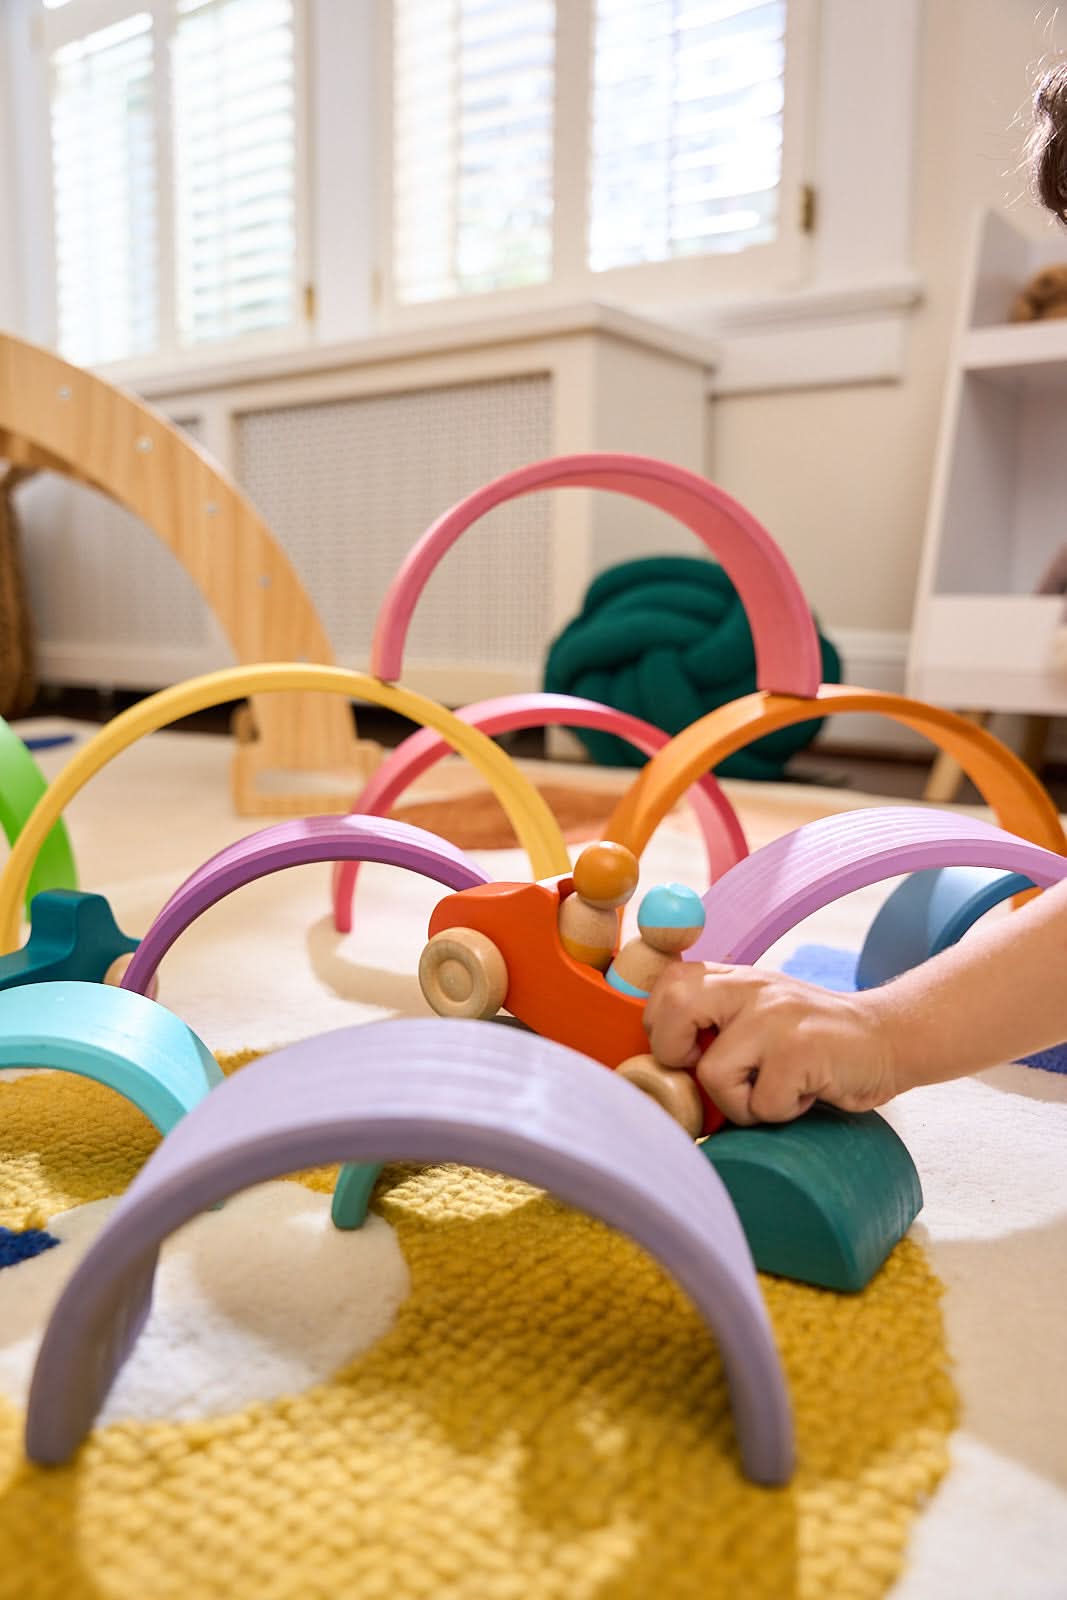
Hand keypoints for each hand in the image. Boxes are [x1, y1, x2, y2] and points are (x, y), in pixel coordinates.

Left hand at [644, 962, 898, 1125]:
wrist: (890, 1038)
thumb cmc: (813, 1043)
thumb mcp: (760, 1014)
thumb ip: (715, 1021)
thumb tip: (652, 1068)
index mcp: (733, 978)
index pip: (667, 986)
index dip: (662, 1029)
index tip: (690, 1053)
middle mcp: (750, 988)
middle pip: (672, 1012)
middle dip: (676, 1057)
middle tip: (715, 1076)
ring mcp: (775, 1016)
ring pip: (713, 1074)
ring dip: (741, 1104)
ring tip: (774, 1091)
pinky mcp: (801, 1049)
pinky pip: (761, 1103)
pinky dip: (781, 1113)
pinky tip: (805, 1094)